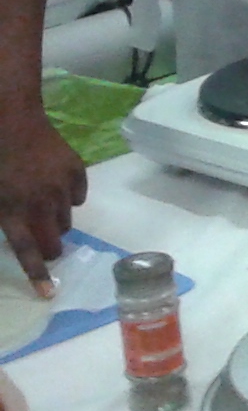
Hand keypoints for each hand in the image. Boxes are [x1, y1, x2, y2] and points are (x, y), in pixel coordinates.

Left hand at [0, 106, 83, 294]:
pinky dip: (68, 197)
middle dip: (50, 248)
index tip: (49, 292)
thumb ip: (1, 216)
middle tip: (45, 246)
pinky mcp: (76, 170)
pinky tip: (55, 186)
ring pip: (66, 218)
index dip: (37, 273)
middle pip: (54, 238)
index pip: (27, 249)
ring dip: (55, 220)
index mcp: (13, 210)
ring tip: (43, 206)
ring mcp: (62, 185)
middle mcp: (41, 202)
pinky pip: (77, 195)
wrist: (12, 117)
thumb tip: (12, 231)